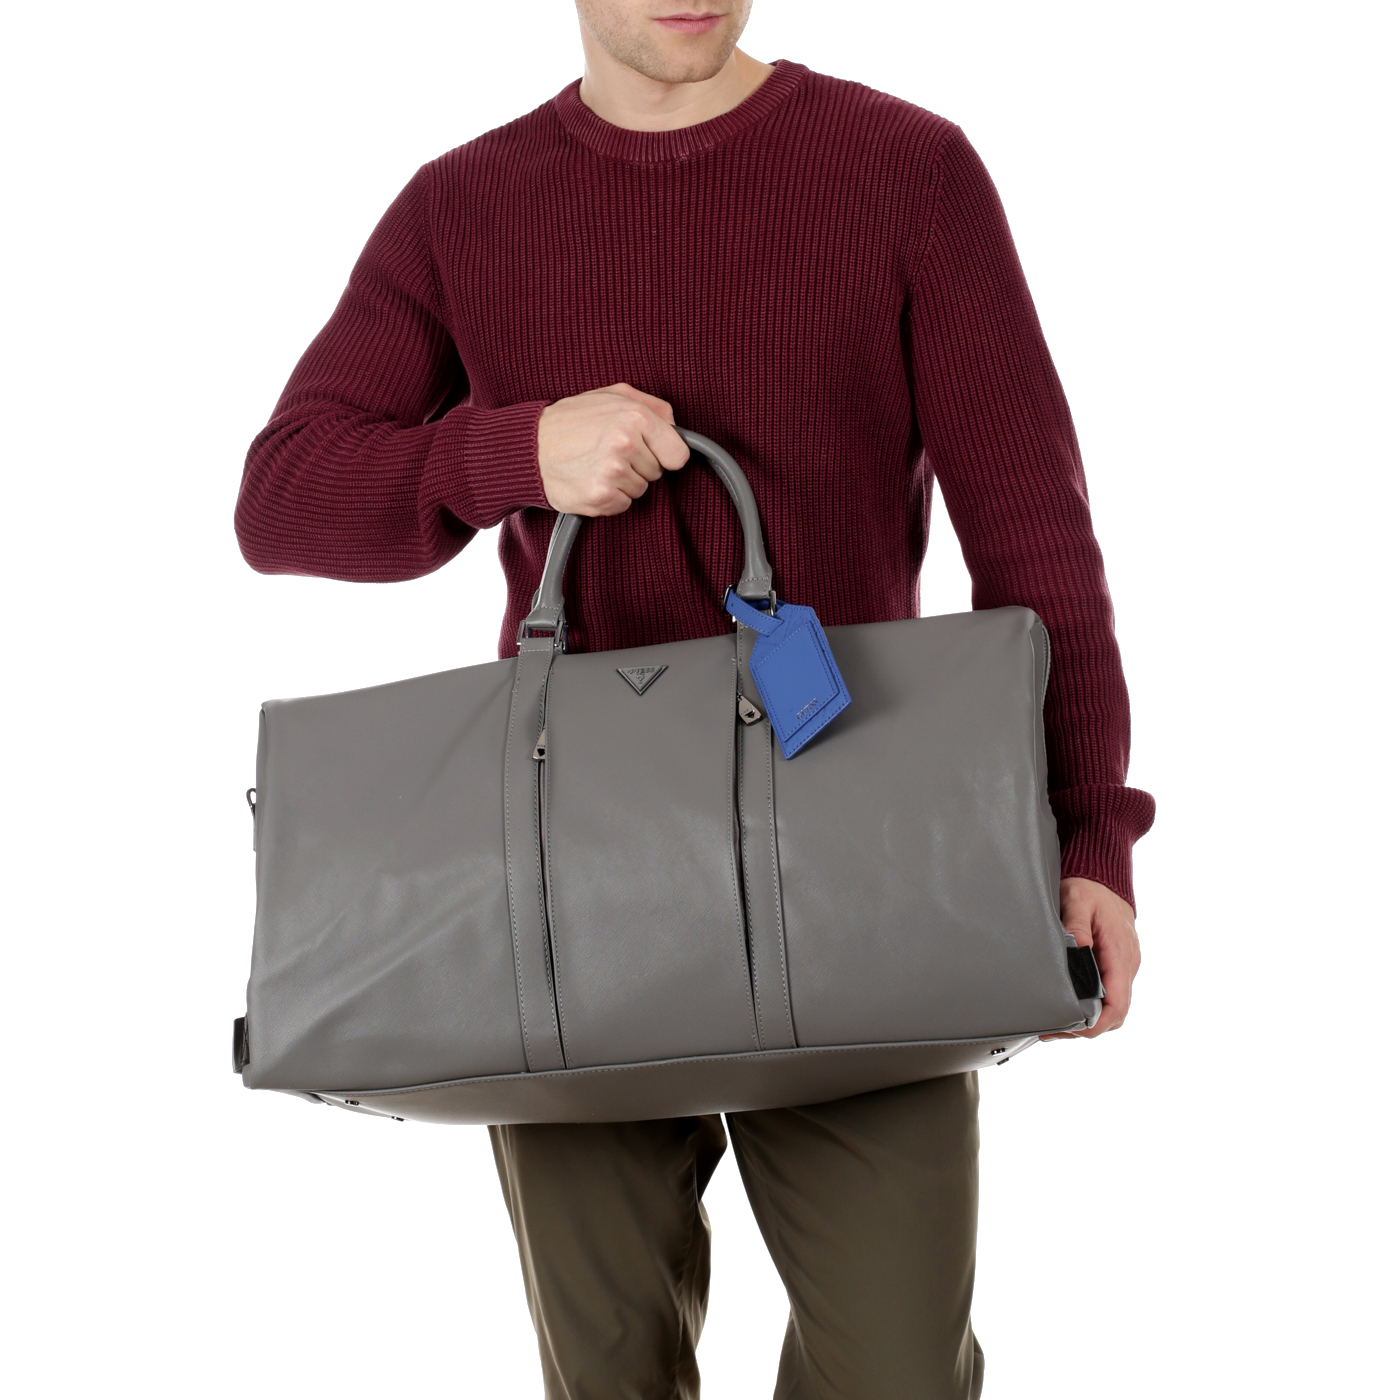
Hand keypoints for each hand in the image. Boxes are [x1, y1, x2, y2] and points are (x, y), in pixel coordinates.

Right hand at [537, 383, 689, 515]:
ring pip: (641, 489)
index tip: (647, 450)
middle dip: (638, 465)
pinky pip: (623, 504)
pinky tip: (590, 479)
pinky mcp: (600, 497)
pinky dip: (610, 497)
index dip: (664, 453)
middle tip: (608, 451)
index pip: (678, 454)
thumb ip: (651, 405)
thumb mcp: (611, 395)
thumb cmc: (569, 420)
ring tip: (596, 464)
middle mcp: (625, 443)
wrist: (527, 447)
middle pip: (657, 472)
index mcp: (634, 415)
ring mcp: (612, 472)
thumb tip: (675, 425)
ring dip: (623, 481)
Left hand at [1042, 877, 1140, 1039]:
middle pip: (1117, 1014)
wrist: (1104, 878)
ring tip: (1058, 1024)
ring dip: (1090, 1020)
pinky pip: (1110, 995)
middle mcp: (1127, 964)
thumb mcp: (1078, 899)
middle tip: (1054, 1029)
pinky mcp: (1117, 965)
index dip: (1096, 1023)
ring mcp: (1124, 966)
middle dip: (1088, 1027)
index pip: (1117, 1003)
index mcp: (1119, 953)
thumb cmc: (1091, 887)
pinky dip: (1093, 1008)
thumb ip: (1077, 924)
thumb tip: (1078, 947)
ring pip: (1114, 1008)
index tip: (1072, 1028)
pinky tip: (1071, 1008)